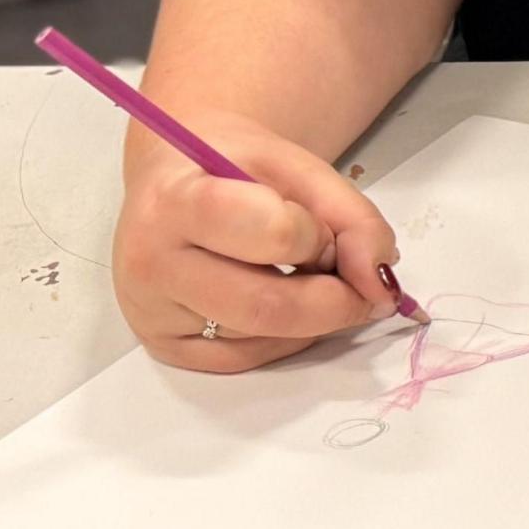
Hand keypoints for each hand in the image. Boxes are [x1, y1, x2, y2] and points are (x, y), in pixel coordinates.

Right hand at [112, 108, 401, 370]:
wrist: (177, 177)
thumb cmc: (236, 169)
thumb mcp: (300, 169)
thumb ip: (352, 218)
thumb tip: (380, 283)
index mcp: (175, 201)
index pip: (271, 234)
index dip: (317, 237)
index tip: (327, 231)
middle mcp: (148, 263)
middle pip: (266, 306)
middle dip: (333, 299)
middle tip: (356, 281)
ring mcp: (150, 313)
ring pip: (261, 337)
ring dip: (310, 315)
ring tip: (301, 274)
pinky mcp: (163, 348)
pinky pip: (245, 359)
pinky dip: (286, 337)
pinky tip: (283, 299)